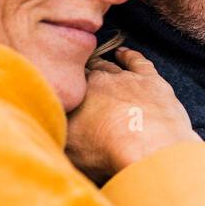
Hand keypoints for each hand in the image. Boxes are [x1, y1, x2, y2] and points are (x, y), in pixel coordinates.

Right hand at [64, 47, 199, 184]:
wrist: (147, 147)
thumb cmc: (105, 152)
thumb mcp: (69, 150)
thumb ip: (60, 135)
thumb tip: (53, 129)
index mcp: (78, 95)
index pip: (68, 85)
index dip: (65, 87)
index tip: (61, 88)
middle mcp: (99, 81)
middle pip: (87, 74)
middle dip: (81, 75)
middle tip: (77, 78)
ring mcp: (126, 78)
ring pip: (110, 67)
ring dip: (103, 64)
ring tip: (96, 63)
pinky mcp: (151, 80)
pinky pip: (138, 61)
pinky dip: (129, 55)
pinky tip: (122, 53)